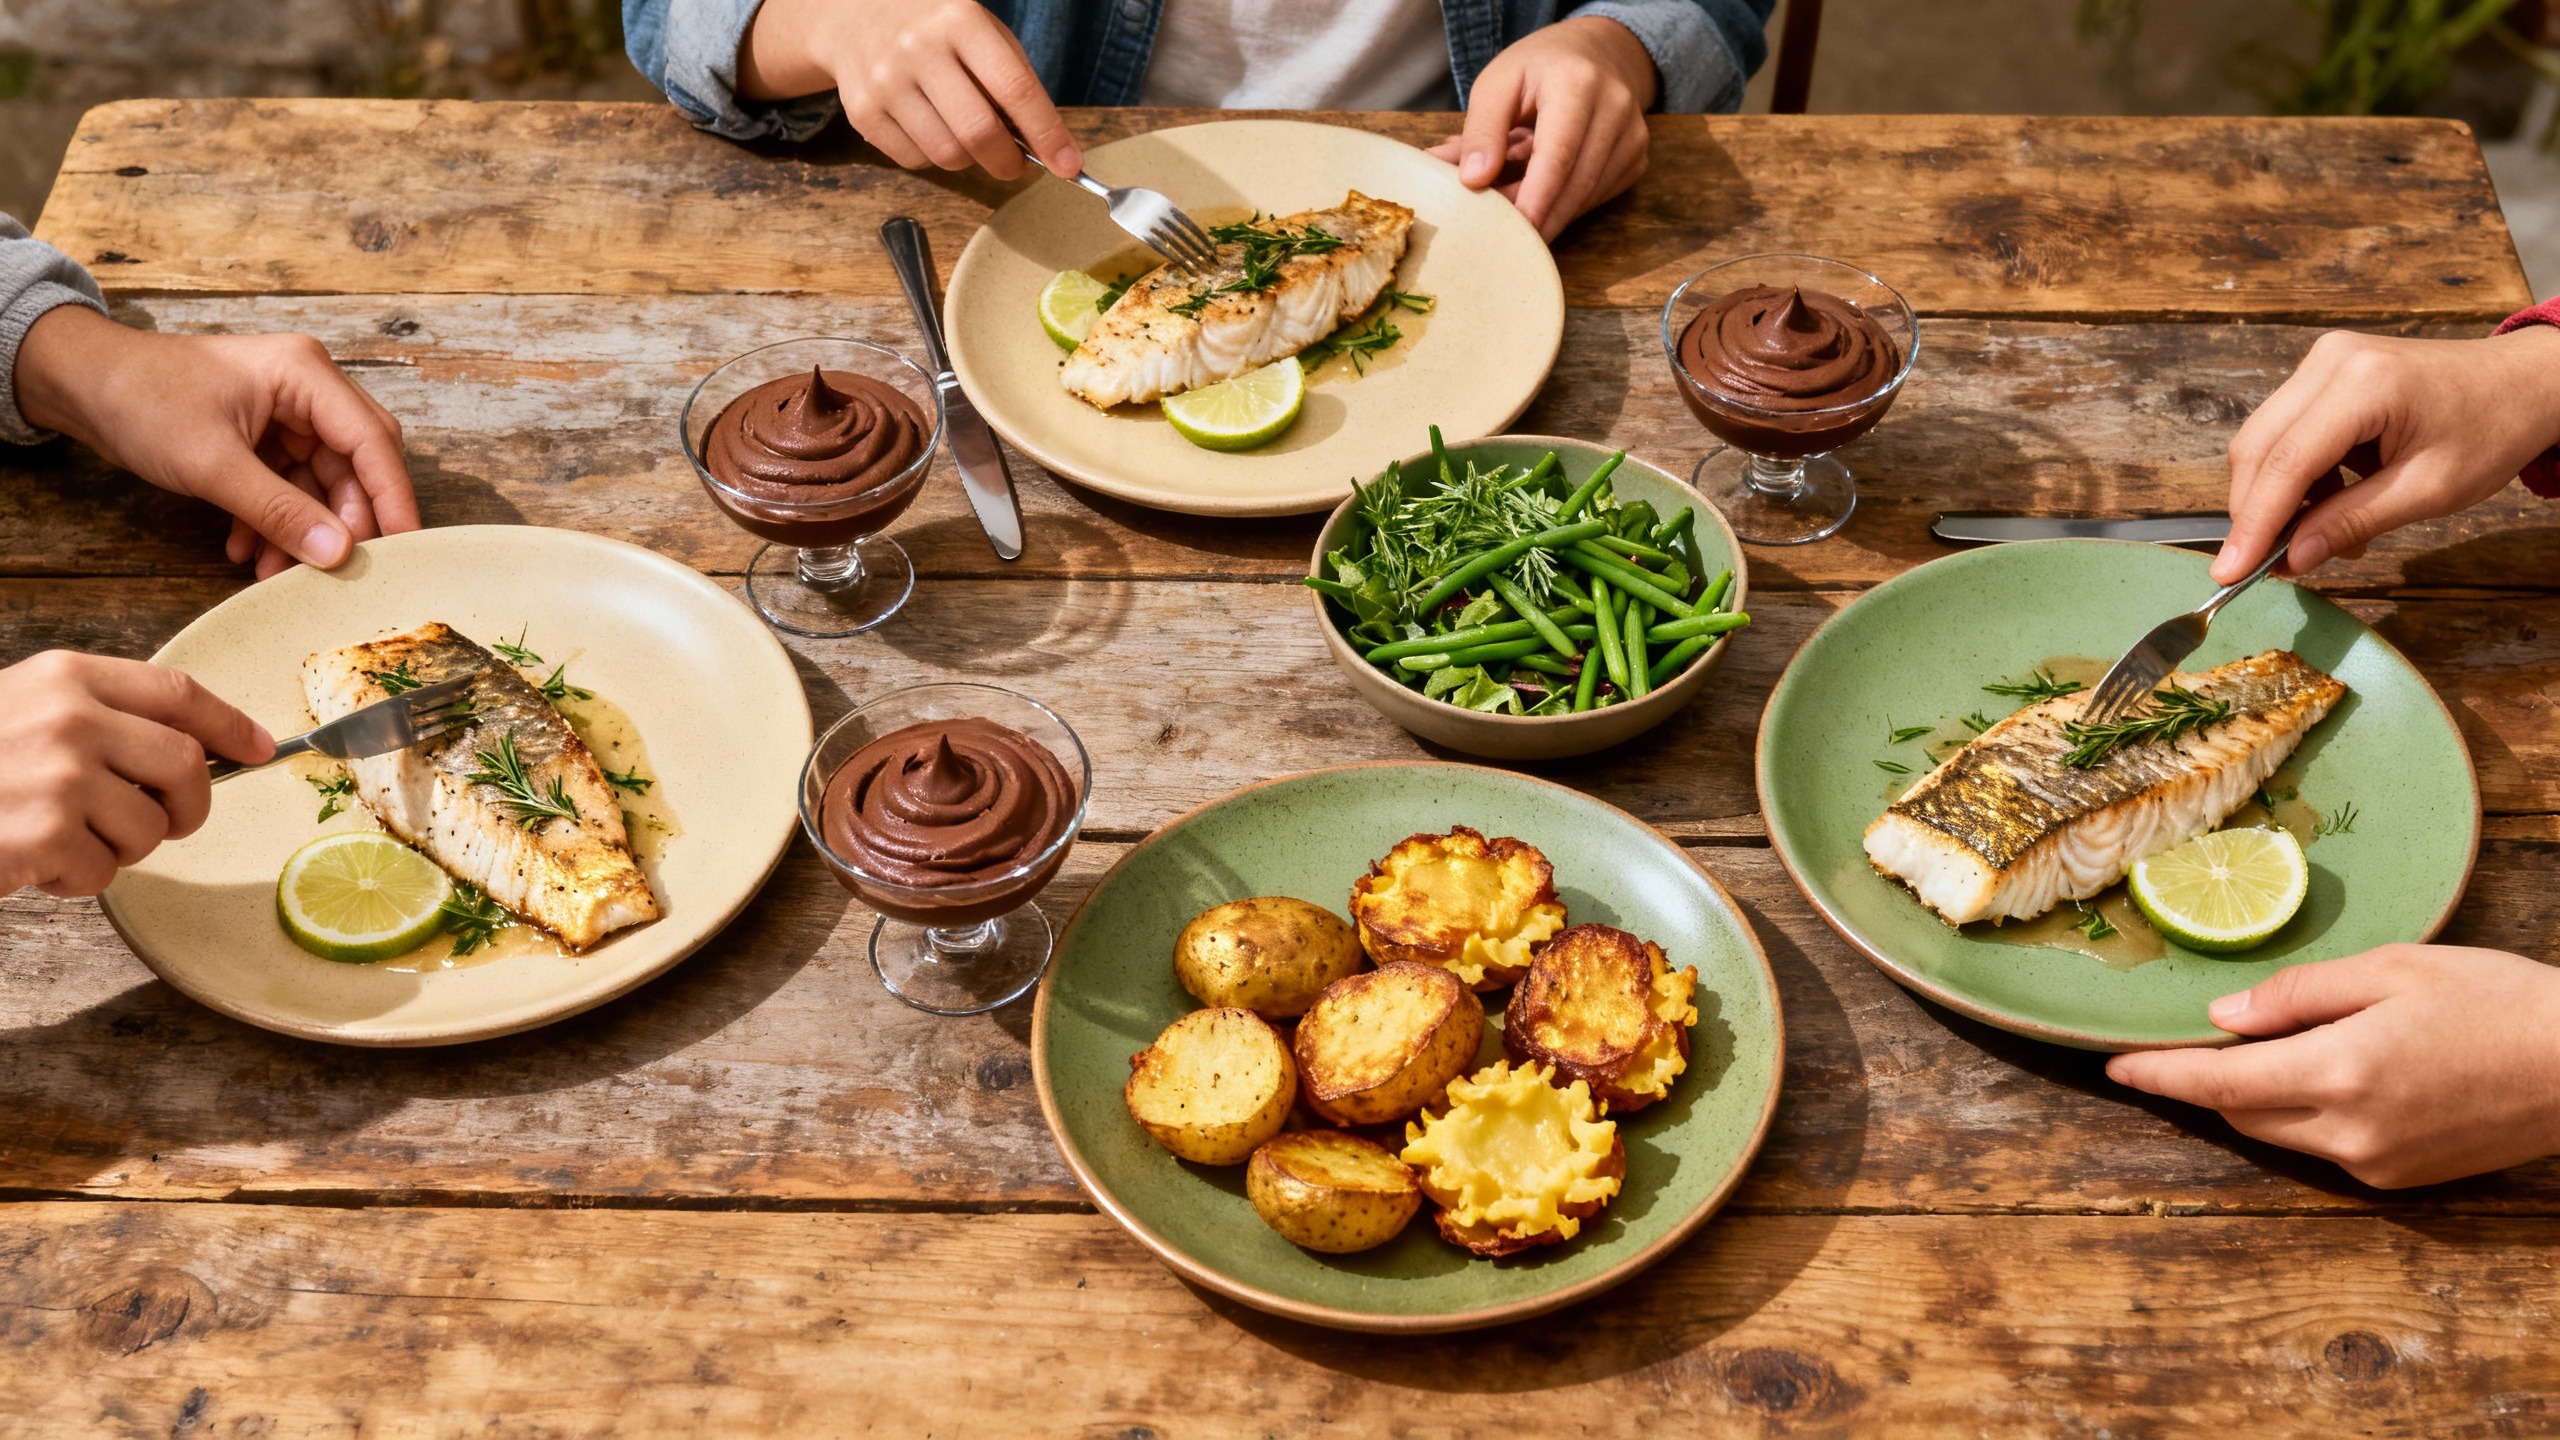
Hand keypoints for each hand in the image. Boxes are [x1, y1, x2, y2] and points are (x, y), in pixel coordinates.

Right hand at [0, 651, 272, 897]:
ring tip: (65, 838)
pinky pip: (103, 871)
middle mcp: (71, 720)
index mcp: (67, 677)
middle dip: (186, 806)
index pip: (178, 694)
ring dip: (119, 848)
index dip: (228, 725)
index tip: (258, 748)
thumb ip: (98, 716)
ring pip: (151, 827)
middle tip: (161, 823)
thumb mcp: (24, 707)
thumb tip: (191, 750)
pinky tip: (36, 861)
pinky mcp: (46, 835)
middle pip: (187, 765)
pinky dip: (76, 879)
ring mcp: (61, 777)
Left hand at [14, 306, 416, 579]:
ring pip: (319, 482)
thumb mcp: (212, 463)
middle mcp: (306, 390)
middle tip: (338, 568)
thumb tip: (337, 552)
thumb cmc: (140, 399)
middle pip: (354, 464)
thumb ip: (280, 510)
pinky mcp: (262, 436)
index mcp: (305, 374)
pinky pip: (288, 486)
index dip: (393, 498)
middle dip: (343, 520)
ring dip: (302, 529)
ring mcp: (285, 413)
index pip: (372, 442)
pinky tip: (248, 550)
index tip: (405, 549)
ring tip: (277, 573)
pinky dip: (274, 520)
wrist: (80, 384)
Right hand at [739, 0, 1079, 181]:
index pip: (1014, 88)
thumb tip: (1044, 144)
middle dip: (1008, 162)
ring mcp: (886, 81)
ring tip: (968, 136)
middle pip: (979, 132)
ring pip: (947, 155)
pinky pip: (915, 161)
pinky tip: (931, 127)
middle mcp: (919, 48)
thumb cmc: (936, 27)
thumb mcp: (981, 32)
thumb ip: (1012, 80)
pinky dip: (934, 157)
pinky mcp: (863, 111)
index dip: (1046, 134)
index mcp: (960, 20)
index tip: (1068, 166)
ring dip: (970, 159)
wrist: (853, 14)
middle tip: (1016, 164)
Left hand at [1427, 16, 1656, 242]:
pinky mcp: (1636, 157)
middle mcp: (1615, 107)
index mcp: (1577, 83)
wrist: (1594, 52)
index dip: (1535, 198)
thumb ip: (1481, 130)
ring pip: (1588, 196)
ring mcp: (1633, 135)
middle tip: (1501, 233)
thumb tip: (1472, 181)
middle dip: (1537, 215)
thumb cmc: (1537, 70)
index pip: (1558, 154)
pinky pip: (1598, 197)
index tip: (1512, 231)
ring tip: (1514, 209)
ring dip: (1549, 212)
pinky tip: (1544, 193)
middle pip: (1576, 183)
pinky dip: (1566, 205)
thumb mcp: (1497, 84)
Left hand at [2106, 945, 2559, 1187]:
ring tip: (2274, 1049)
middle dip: (2213, 1081)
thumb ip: (2297, 995)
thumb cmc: (2493, 1000)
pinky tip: (2338, 1075)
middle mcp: (2350, 1132)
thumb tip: (2221, 1019)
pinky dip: (2310, 1115)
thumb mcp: (2391, 970)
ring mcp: (2378, 1165)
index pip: (2220, 1084)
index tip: (2116, 1069)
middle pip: (2243, 1114)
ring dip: (2261, 1098)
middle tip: (2205, 1039)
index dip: (2161, 1076)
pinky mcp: (2403, 1181)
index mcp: (2340, 1072)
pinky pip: (2327, 1149)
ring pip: (2282, 1134)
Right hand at [2214, 325, 2559, 582]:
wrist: (2524, 382)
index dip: (2254, 524)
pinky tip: (2330, 504)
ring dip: (2277, 498)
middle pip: (2257, 449)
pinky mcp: (2323, 372)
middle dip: (2256, 514)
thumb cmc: (2491, 428)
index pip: (2286, 463)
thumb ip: (2352, 522)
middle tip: (2269, 565)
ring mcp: (2322, 362)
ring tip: (2323, 535)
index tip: (2231, 572)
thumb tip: (2292, 559)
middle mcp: (2331, 362)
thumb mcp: (2428, 490)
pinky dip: (2294, 478)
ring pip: (2262, 442)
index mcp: (2366, 384)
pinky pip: (2284, 432)